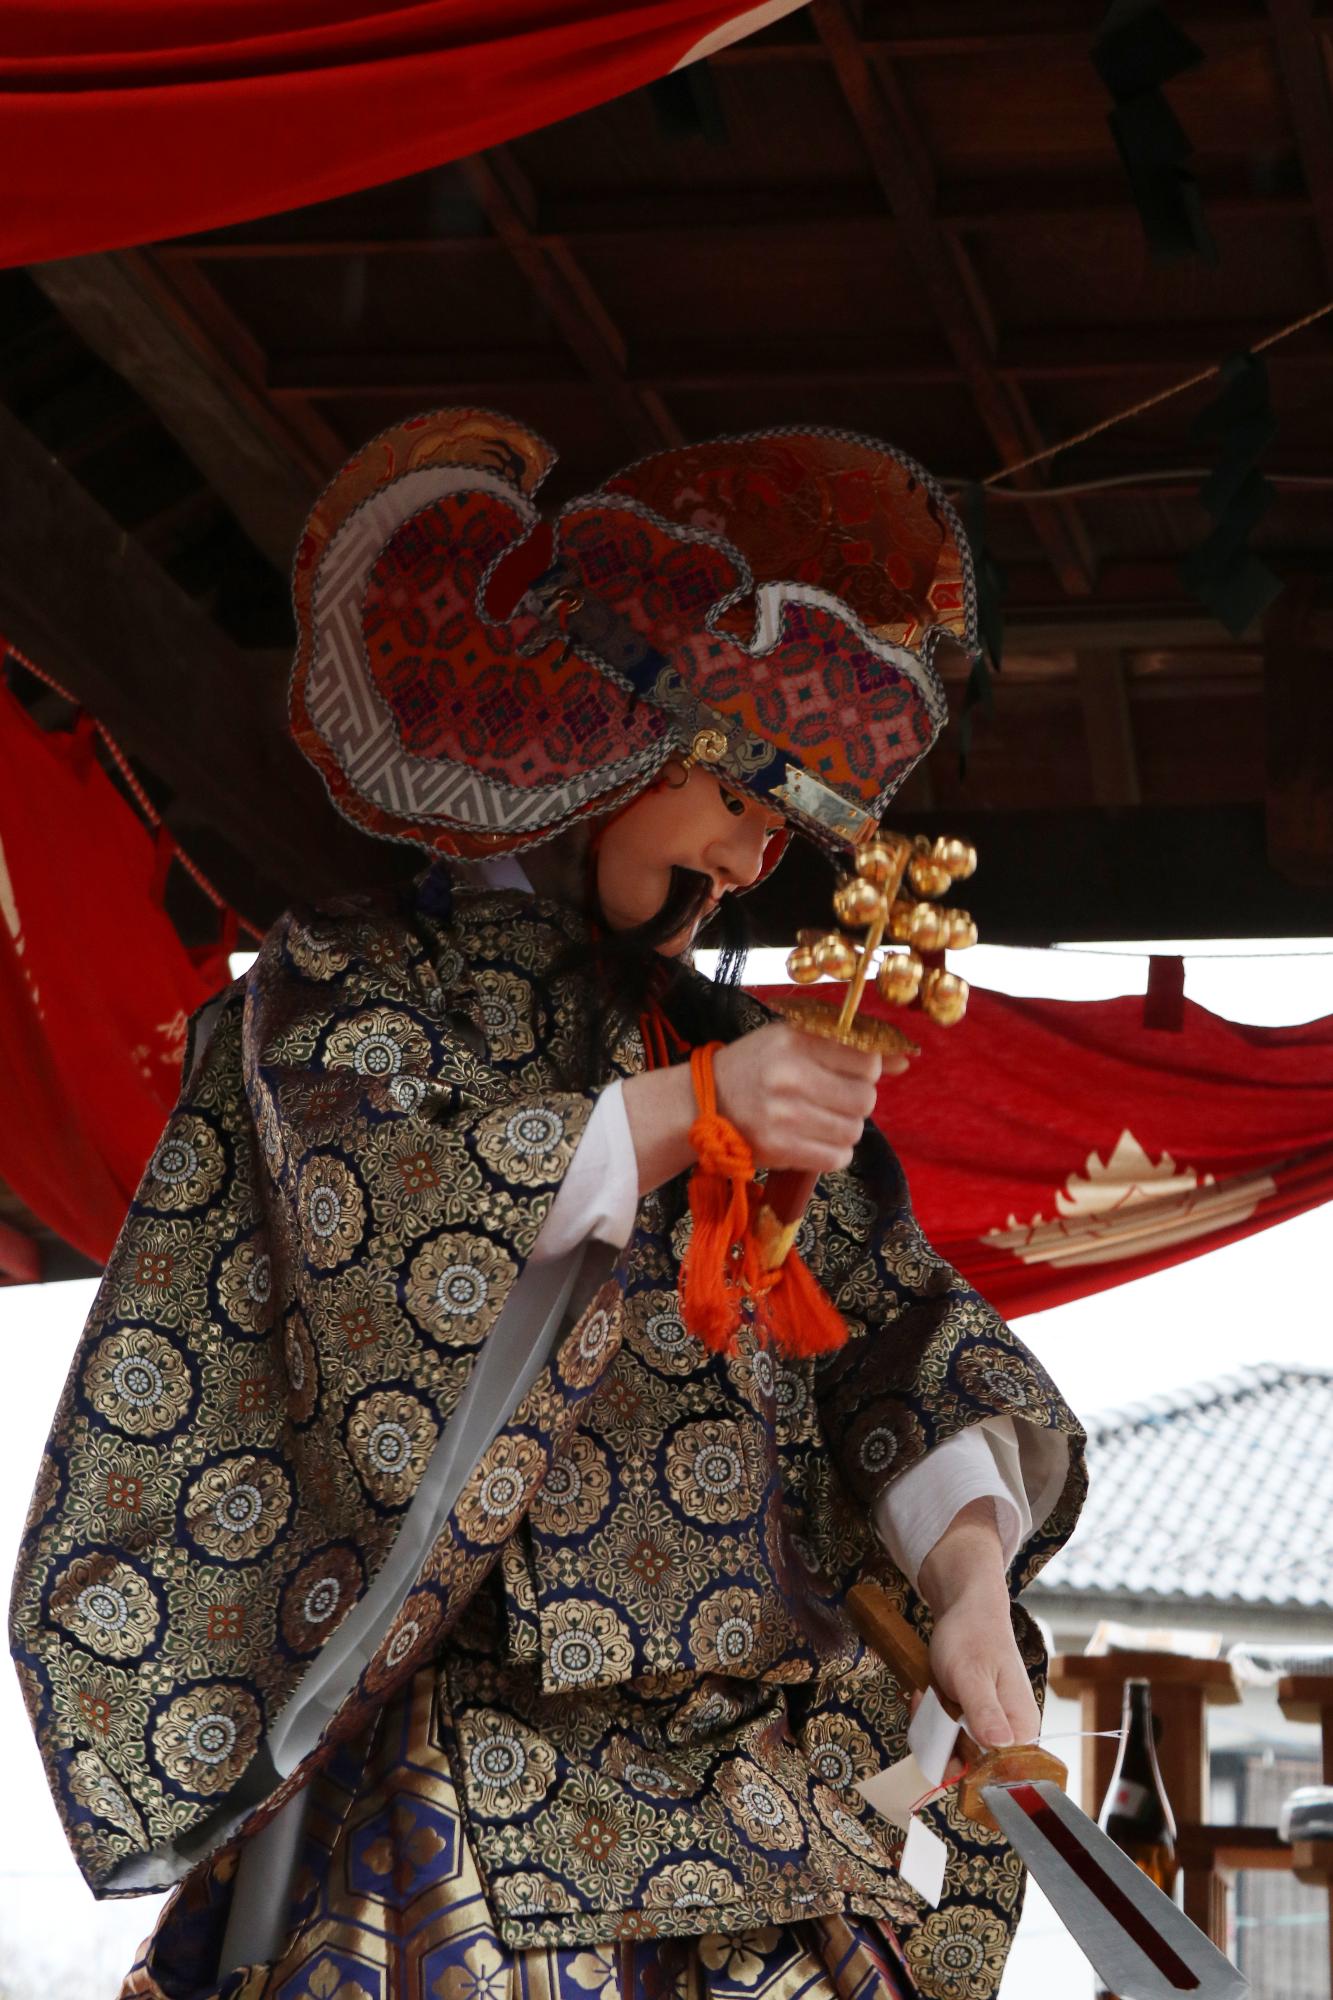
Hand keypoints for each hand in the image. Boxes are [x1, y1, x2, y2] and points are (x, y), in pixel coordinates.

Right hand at [712, 1021, 903, 1173]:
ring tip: (819, 1120)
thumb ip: (847, 1047)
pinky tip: (812, 1140)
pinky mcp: (780, 1148)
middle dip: (856, 1101)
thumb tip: (905, 1061)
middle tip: (831, 1099)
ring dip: (844, 1129)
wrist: (702, 1103)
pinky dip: (833, 1152)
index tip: (850, 1074)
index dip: (867, 1071)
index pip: (866, 1059)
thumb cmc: (755, 1066)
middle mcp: (790, 1075)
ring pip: (854, 1130)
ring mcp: (784, 1115)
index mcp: (794, 1039)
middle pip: (864, 1098)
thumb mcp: (793, 1040)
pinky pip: (837, 1157)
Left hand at [927, 1588, 1040, 1750]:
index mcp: (1022, 1729)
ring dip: (932, 1727)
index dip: (962, 1764)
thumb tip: (1001, 1745)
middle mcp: (1011, 1734)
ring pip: (955, 1750)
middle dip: (940, 1742)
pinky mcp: (975, 1718)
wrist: (967, 1608)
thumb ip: (984, 1712)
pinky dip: (933, 1718)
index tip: (941, 1736)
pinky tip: (928, 1695)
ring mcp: (991, 1726)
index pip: (995, 1774)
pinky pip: (950, 1734)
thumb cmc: (973, 1636)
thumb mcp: (972, 1675)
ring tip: (925, 1696)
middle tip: (927, 1707)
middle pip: (971, 1766)